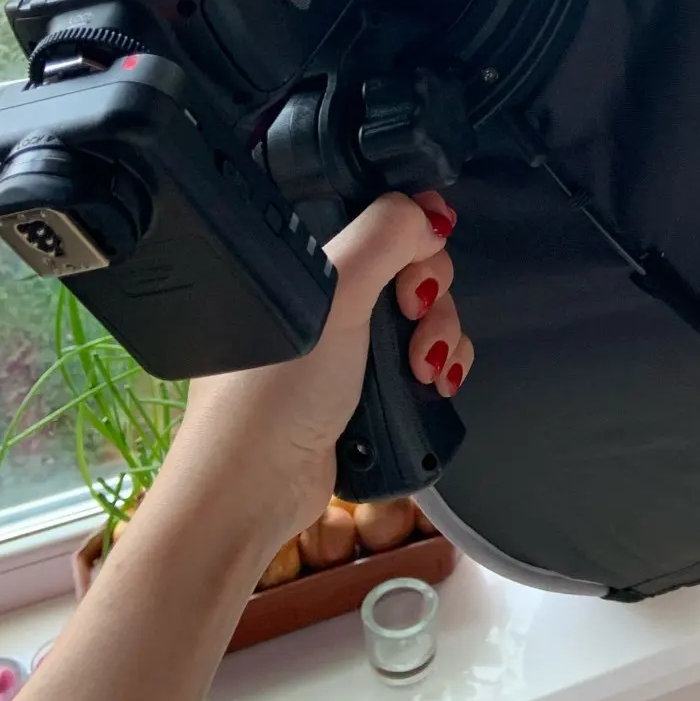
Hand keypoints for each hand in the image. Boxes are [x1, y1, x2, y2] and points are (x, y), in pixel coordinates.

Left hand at [165, 192, 470, 558]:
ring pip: (422, 312)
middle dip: (430, 289)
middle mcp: (321, 297)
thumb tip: (429, 213)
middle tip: (413, 312)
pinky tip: (435, 384)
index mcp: (301, 261)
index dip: (409, 222)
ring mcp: (343, 343)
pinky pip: (423, 356)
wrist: (258, 487)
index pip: (370, 216)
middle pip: (408, 263)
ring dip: (441, 333)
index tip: (428, 239)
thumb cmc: (271, 392)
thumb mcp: (332, 294)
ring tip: (426, 367)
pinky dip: (440, 365)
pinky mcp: (364, 385)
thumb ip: (383, 237)